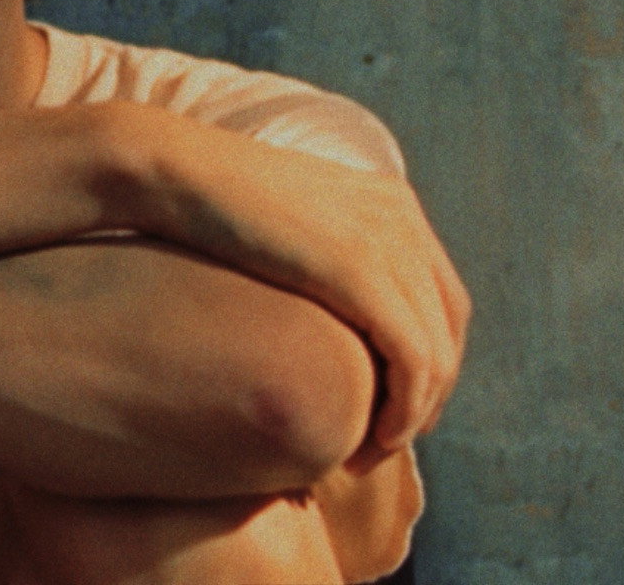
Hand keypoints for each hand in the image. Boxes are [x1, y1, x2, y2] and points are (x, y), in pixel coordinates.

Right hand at [126, 108, 471, 457]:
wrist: (174, 173)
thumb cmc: (206, 205)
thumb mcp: (286, 222)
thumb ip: (319, 250)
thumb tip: (317, 302)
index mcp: (390, 201)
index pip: (441, 298)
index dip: (431, 359)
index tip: (394, 406)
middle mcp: (402, 217)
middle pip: (449, 327)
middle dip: (431, 393)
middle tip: (387, 438)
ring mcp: (388, 241)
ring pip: (438, 353)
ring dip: (414, 414)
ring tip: (373, 451)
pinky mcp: (363, 271)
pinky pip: (414, 360)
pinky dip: (404, 410)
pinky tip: (376, 437)